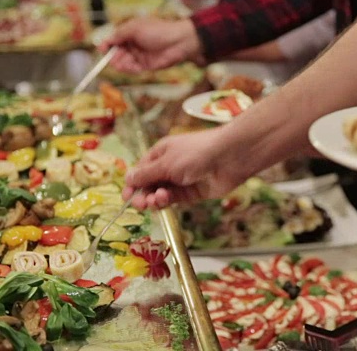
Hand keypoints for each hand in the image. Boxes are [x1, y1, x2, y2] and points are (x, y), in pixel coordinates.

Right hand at [100, 18, 204, 72]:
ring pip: (123, 62)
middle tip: (112, 59)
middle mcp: (134, 44)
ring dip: (120, 64)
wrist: (178, 42)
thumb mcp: (135, 28)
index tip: (101, 50)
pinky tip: (130, 68)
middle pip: (116, 53)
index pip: (114, 40)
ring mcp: (139, 55)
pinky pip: (133, 69)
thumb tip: (107, 40)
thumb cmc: (158, 31)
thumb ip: (120, 34)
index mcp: (130, 32)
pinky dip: (129, 69)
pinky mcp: (146, 65)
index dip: (106, 45)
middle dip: (112, 57)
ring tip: (121, 64)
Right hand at [121, 129, 247, 209]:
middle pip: (149, 185)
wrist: (229, 157)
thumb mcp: (166, 162)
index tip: (127, 197)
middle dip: (143, 195)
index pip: (140, 171)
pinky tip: (164, 200)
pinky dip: (167, 202)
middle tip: (141, 204)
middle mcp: (169, 167)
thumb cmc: (196, 153)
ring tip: (156, 200)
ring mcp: (181, 181)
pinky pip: (175, 200)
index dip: (132, 184)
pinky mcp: (192, 193)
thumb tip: (128, 179)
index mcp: (160, 154)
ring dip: (155, 199)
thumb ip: (147, 174)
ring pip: (161, 195)